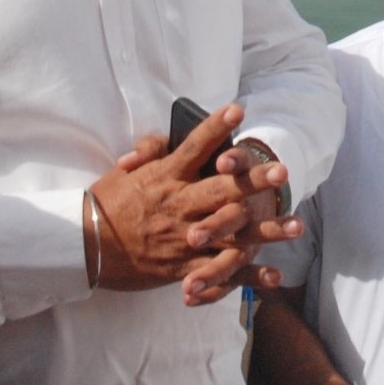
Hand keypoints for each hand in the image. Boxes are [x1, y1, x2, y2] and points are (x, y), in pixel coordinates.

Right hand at [91, 103, 297, 304]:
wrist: (86, 245)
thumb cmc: (108, 202)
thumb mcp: (127, 170)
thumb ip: (151, 150)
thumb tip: (171, 137)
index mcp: (165, 176)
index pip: (194, 146)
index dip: (216, 127)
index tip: (238, 109)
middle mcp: (179, 204)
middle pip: (222, 189)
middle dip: (254, 181)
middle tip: (282, 171)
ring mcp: (183, 237)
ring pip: (231, 233)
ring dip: (266, 231)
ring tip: (296, 225)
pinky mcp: (183, 266)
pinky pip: (220, 272)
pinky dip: (248, 276)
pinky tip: (274, 276)